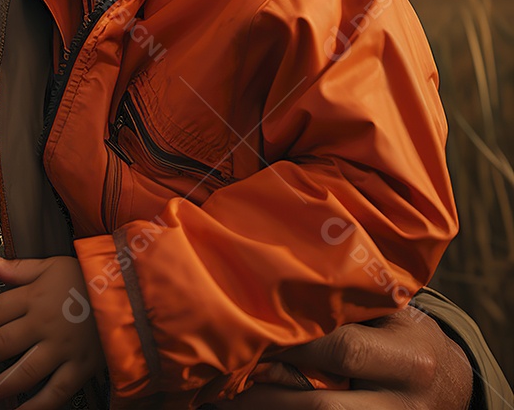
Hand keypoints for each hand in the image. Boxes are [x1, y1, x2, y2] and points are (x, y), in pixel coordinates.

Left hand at [0, 254, 104, 407]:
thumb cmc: (86, 278)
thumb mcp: (51, 265)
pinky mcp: (79, 368)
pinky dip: (36, 406)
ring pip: (24, 371)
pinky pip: (55, 393)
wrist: (126, 292)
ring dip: (2, 383)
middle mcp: (45, 325)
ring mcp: (62, 349)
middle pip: (4, 343)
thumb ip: (18, 268)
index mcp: (35, 297)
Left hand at [211, 307, 472, 408]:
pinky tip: (251, 407)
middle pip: (321, 405)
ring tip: (222, 397)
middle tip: (220, 372)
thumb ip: (350, 301)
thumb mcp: (394, 312)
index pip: (340, 350)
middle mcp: (404, 407)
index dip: (290, 341)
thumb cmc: (408, 333)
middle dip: (266, 390)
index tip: (245, 327)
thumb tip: (279, 277)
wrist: (453, 383)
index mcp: (409, 361)